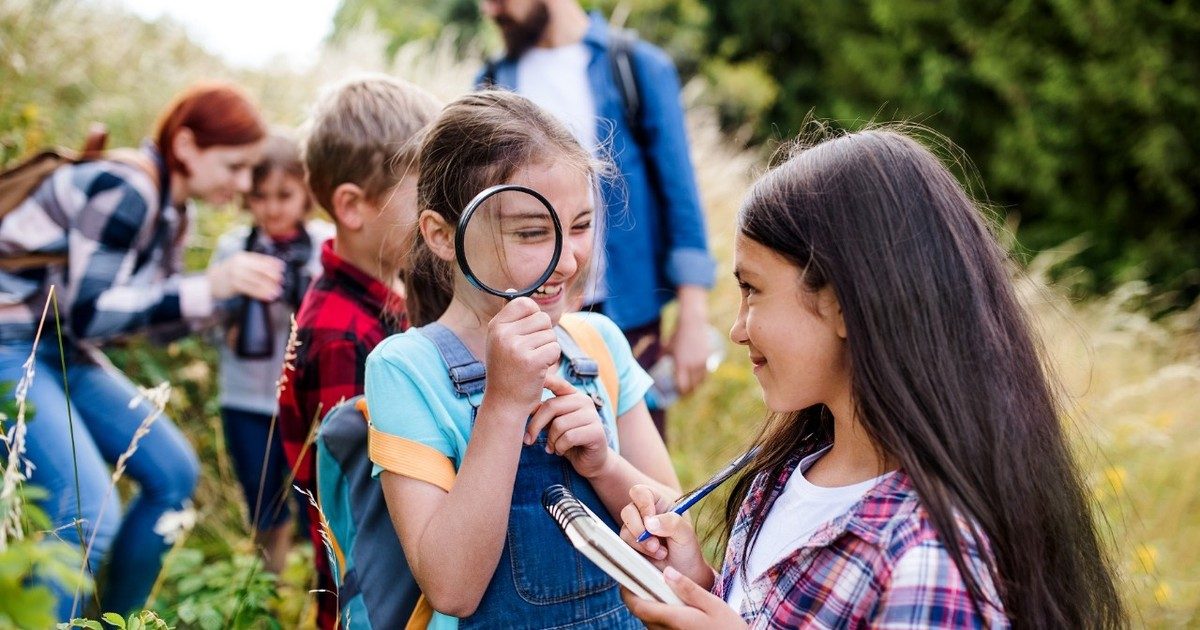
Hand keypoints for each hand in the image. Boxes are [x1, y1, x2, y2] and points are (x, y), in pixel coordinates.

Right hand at [208, 252, 284, 301]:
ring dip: (269, 286)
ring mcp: (236, 274)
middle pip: (259, 269)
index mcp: (242, 257)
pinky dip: (261, 293)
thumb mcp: (239, 264)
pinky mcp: (234, 285)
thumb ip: (253, 265)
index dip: (272, 263)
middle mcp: (239, 264)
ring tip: (278, 291)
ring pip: (256, 280)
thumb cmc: (229, 273)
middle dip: (272, 275)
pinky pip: (251, 289)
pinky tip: (268, 296)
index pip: (260, 259)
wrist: (210, 281)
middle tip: (281, 280)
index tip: (282, 267)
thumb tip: (273, 269)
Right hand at [483, 297, 559, 415]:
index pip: (525, 303)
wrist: (504, 403)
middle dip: (544, 336)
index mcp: (496, 326)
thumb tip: (512, 289)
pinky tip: (539, 370)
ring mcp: (516, 347)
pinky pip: (555, 349)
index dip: (534, 317)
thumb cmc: (507, 370)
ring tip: (533, 363)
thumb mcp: (501, 341)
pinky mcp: (531, 361)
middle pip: (542, 318)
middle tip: (531, 354)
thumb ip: (509, 317)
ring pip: (550, 334)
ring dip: (548, 349)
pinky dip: (552, 360)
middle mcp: (503, 334)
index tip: (528, 334)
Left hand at [525, 374, 610, 477]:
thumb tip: (523, 405)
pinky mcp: (597, 432)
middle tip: (528, 440)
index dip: (545, 379)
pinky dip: (560, 447)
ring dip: (550, 441)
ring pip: (559, 425)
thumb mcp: (553, 424)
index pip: (557, 383)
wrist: (591, 461)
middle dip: (535, 425)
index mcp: (573, 395)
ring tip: (552, 447)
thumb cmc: (568, 441)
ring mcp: (592, 415)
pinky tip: (560, 451)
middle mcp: (584, 401)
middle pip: (551, 406)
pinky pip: (568, 437)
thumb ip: (543, 412)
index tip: (527, 377)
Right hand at [618, 485, 710, 585]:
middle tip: (655, 543)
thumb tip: (649, 522)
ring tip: (661, 553)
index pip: (640, 493)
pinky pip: (624, 545)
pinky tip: (655, 557)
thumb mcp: (686, 534)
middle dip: (639, 529)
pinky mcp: (630, 545)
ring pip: (625, 530)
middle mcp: (643, 513)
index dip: (643, 505)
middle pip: (628, 511)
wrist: (684, 573)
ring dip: (642, 544)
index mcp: (657, 502)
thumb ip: (671, 523)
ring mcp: (635, 529)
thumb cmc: (687, 549)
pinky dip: (639, 552)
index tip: (651, 521)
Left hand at [620, 567, 747, 629]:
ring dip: (649, 604)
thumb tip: (667, 571)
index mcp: (674, 619)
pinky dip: (660, 613)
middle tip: (645, 575)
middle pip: (640, 612)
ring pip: (649, 620)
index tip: (627, 575)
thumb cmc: (728, 628)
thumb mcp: (713, 605)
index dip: (628, 591)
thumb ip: (688, 588)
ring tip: (662, 587)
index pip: (638, 606)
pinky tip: (674, 603)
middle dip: (638, 594)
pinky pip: (658, 626)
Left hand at [667, 286, 710, 395]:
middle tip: (685, 395)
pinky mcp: (708, 358)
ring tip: (693, 389)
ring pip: (701, 381)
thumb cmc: (677, 335)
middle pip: (693, 386)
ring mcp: (702, 362)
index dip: (681, 392)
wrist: (692, 323)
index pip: (682, 385)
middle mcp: (692, 365)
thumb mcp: (667, 346)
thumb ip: (661, 356)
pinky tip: (699, 380)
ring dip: (697, 387)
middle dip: (689, 392)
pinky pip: (706, 373)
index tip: (678, 394)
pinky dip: (703, 379)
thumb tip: (656, 361)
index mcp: (681, 364)